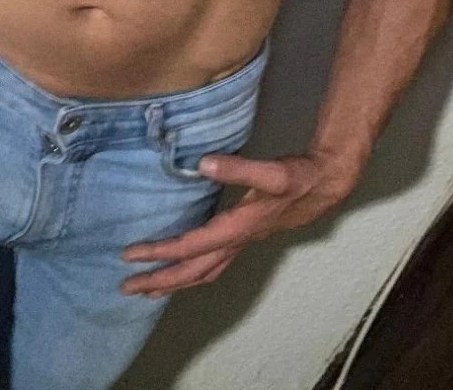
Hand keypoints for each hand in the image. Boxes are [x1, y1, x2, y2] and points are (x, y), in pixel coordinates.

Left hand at [119, 148, 359, 297]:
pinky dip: (195, 271)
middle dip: (160, 280)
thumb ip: (239, 168)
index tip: (130, 255)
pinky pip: (214, 263)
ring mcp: (242, 242)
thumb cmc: (299, 176)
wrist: (326, 184)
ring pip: (204, 271)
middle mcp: (237, 240)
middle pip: (194, 270)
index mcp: (238, 227)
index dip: (160, 252)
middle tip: (126, 287)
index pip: (191, 246)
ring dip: (175, 281)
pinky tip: (186, 268)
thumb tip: (203, 163)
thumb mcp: (272, 171)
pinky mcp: (246, 236)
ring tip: (148, 290)